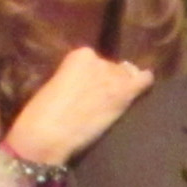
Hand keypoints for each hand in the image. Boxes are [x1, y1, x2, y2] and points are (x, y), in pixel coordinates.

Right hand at [3, 48, 154, 168]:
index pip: (96, 60)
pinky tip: (143, 92)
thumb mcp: (56, 85)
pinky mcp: (123, 92)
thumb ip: (75, 78)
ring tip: (112, 106)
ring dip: (122, 89)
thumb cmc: (41, 114)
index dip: (95, 77)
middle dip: (109, 83)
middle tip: (100, 102)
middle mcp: (99, 58)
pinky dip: (145, 84)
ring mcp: (113, 75)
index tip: (89, 90)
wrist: (47, 132)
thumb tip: (89, 84)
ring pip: (128, 77)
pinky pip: (144, 81)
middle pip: (113, 68)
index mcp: (79, 54)